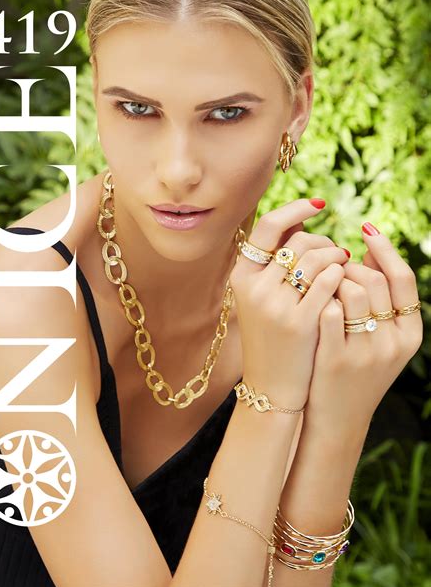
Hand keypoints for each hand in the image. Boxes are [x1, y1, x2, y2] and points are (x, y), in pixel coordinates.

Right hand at [230, 199, 349, 410]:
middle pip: (298, 240)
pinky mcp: (299, 321)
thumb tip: (298, 224)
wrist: (272, 383)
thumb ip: (272, 263)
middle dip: (324, 240)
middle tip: (337, 251)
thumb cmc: (271, 335)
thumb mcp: (259, 298)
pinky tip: (344, 281)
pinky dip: (341, 275)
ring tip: (344, 263)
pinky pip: (329, 281)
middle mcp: (254, 287)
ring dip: (337, 255)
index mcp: (241, 276)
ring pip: (316, 257)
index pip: (268, 226)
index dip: (295, 209)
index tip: (317, 204)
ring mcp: (275, 305)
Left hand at [304, 222, 423, 436]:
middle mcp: (393, 343)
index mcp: (410, 335)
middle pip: (374, 280)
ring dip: (331, 279)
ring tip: (320, 281)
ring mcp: (365, 352)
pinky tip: (310, 298)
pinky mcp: (335, 359)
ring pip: (350, 290)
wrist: (337, 417)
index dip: (384, 249)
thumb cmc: (356, 367)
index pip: (403, 278)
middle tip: (331, 264)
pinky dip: (318, 298)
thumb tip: (370, 250)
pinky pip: (327, 311)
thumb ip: (378, 297)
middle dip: (348, 266)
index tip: (366, 228)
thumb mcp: (379, 337)